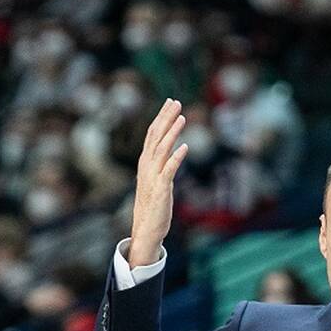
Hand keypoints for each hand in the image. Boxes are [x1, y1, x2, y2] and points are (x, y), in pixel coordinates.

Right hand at [128, 98, 187, 265]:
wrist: (147, 228)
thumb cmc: (154, 205)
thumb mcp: (158, 180)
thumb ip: (162, 165)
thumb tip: (172, 150)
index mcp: (146, 162)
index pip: (152, 134)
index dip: (161, 117)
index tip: (170, 102)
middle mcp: (147, 166)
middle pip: (155, 136)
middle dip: (166, 117)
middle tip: (176, 101)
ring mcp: (153, 176)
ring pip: (161, 148)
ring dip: (172, 132)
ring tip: (182, 117)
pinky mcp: (161, 188)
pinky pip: (169, 170)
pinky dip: (176, 157)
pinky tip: (185, 147)